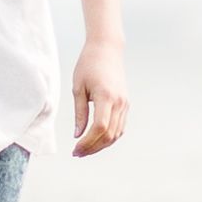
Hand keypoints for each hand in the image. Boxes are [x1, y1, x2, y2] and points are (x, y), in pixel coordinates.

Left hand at [71, 37, 128, 157]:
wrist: (107, 48)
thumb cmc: (89, 64)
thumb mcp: (78, 88)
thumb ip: (79, 113)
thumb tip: (78, 134)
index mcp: (106, 97)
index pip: (100, 128)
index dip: (88, 142)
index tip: (75, 149)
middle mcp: (119, 102)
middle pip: (109, 135)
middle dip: (93, 148)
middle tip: (77, 153)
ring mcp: (125, 104)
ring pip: (116, 134)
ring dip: (101, 145)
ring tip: (85, 149)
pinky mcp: (125, 104)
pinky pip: (120, 127)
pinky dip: (109, 137)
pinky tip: (96, 140)